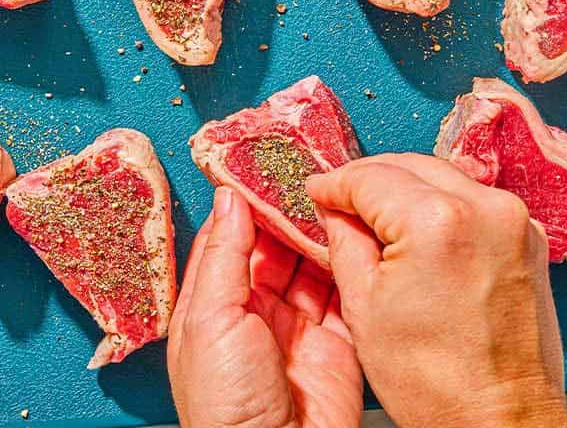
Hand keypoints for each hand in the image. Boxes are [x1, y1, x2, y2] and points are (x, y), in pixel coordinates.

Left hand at [168, 186, 361, 427]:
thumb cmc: (225, 407)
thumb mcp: (210, 320)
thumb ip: (223, 256)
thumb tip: (228, 198)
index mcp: (212, 307)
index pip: (228, 239)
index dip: (245, 202)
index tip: (262, 164)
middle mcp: (254, 313)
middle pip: (274, 247)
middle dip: (289, 211)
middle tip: (307, 171)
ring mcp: (297, 328)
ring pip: (311, 264)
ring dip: (322, 233)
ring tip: (335, 193)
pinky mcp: (336, 343)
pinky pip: (346, 293)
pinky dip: (352, 265)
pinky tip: (356, 236)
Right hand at [307, 153, 566, 427]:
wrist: (500, 419)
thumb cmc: (438, 383)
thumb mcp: (364, 306)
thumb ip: (344, 240)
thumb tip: (336, 209)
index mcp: (438, 221)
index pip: (370, 176)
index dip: (334, 183)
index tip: (319, 191)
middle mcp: (485, 209)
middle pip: (410, 166)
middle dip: (370, 182)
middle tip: (340, 204)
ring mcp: (514, 221)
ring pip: (443, 177)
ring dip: (407, 190)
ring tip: (377, 222)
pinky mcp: (529, 238)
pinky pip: (474, 201)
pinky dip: (442, 206)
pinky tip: (419, 234)